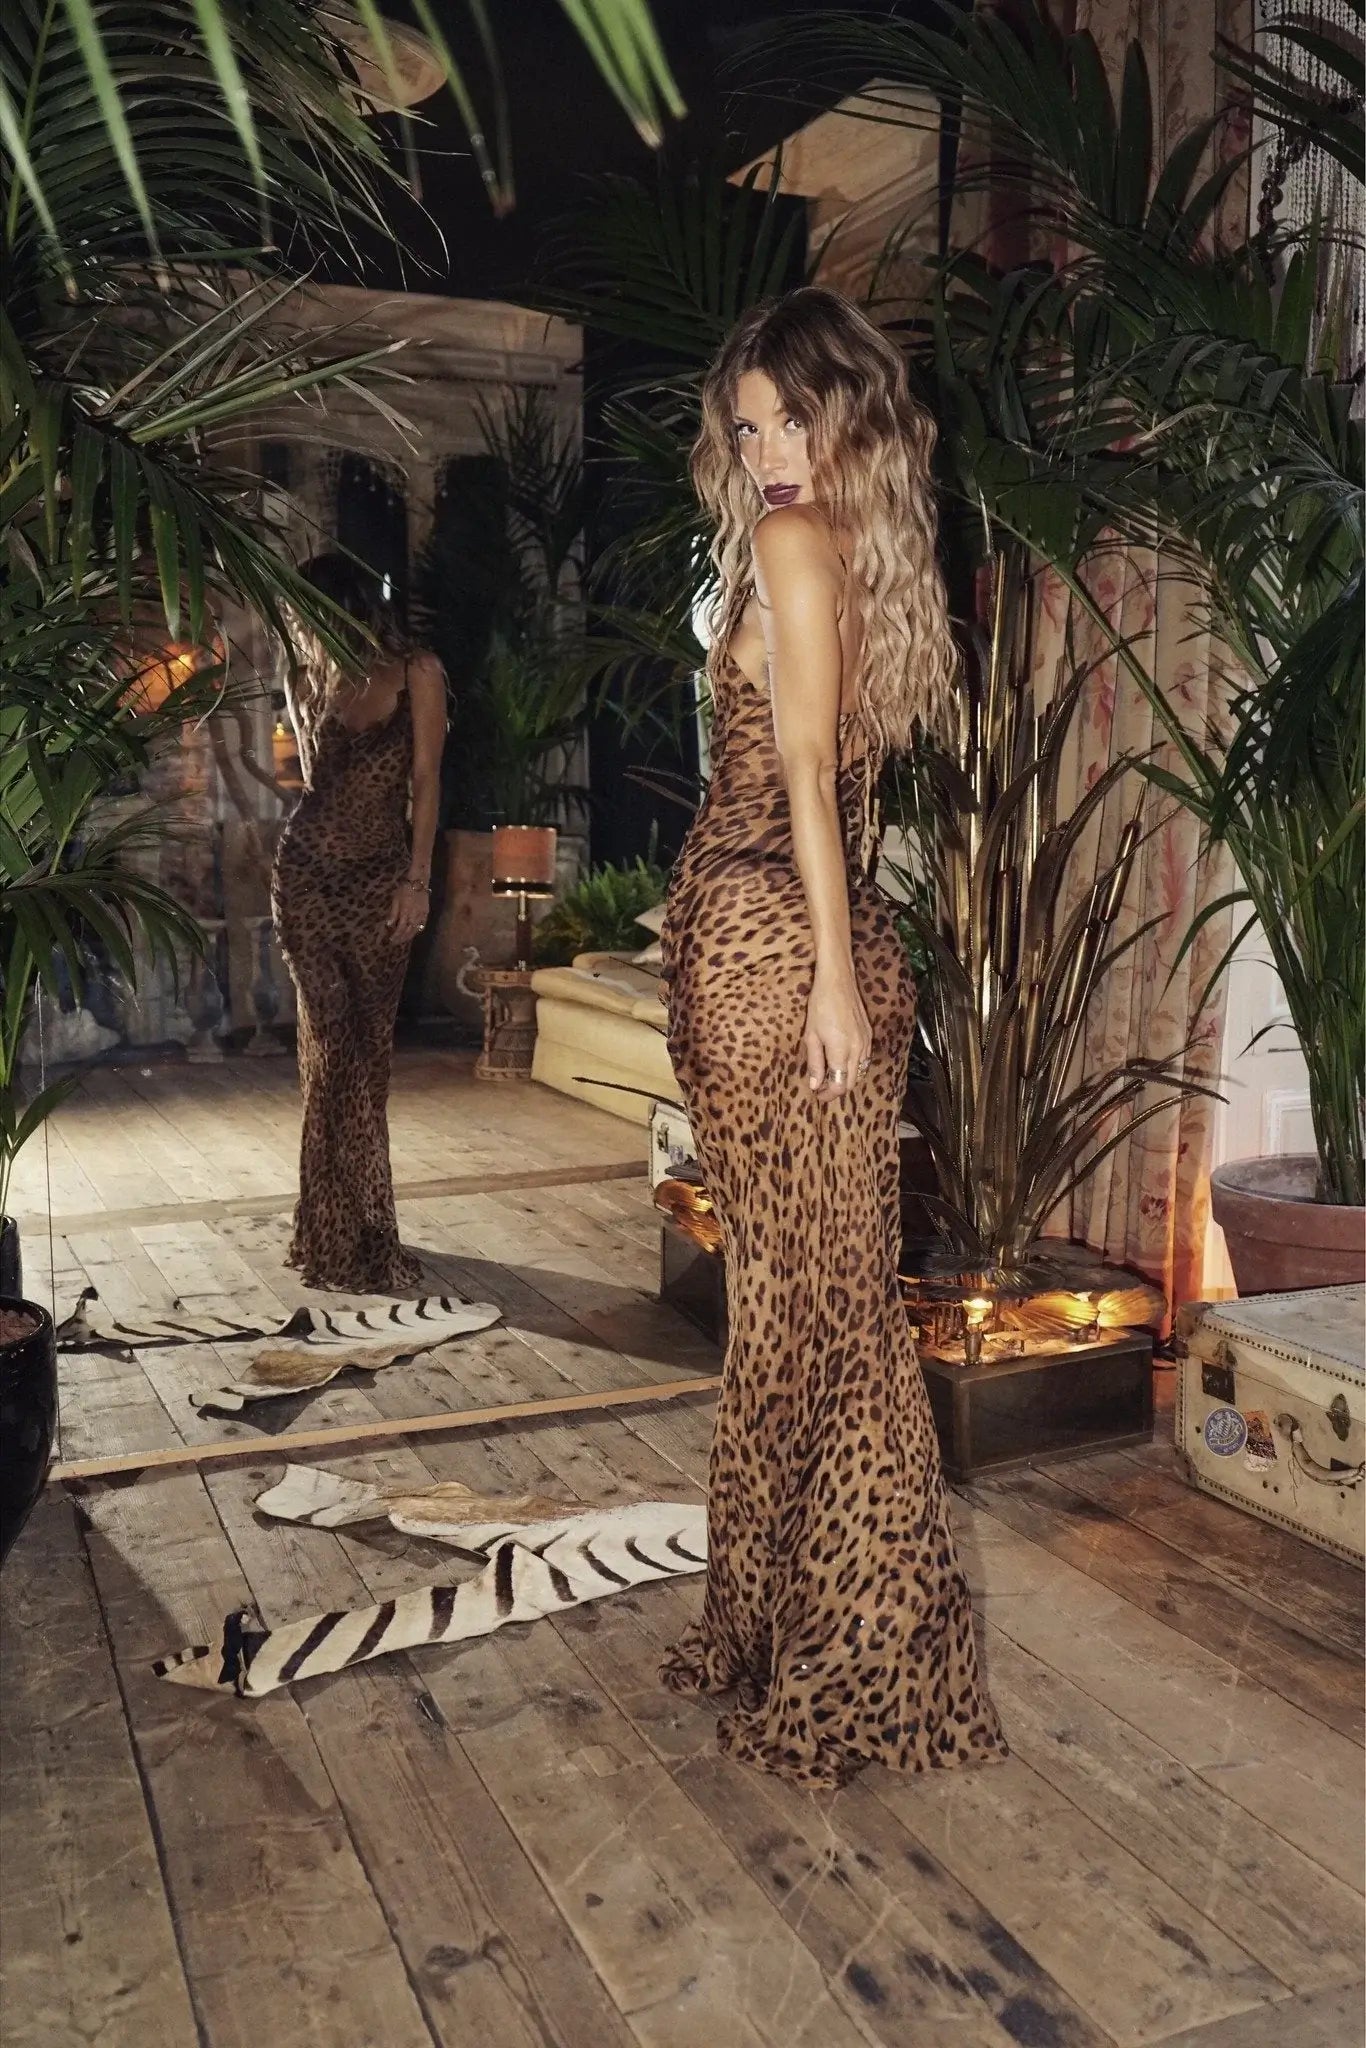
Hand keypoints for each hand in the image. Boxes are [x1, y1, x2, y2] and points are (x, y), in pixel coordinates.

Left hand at [387, 876, 427, 944]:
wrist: (418, 883)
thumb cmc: (404, 889)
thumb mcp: (396, 900)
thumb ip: (393, 913)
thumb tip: (389, 925)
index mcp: (405, 913)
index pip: (401, 928)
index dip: (396, 935)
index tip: (391, 940)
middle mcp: (414, 916)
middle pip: (408, 931)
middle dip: (402, 938)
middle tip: (396, 943)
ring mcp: (421, 915)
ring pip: (415, 930)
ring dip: (409, 936)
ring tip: (403, 940)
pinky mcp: (426, 913)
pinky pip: (422, 925)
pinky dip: (418, 930)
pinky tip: (414, 933)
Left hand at [804, 962, 871, 1100]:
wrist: (838, 980)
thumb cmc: (820, 1005)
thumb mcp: (811, 1035)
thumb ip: (815, 1062)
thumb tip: (815, 1085)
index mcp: (841, 1051)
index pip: (839, 1085)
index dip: (829, 1095)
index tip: (818, 1095)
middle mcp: (857, 1050)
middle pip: (852, 1082)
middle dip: (837, 1088)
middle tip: (822, 1087)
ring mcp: (866, 1042)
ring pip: (860, 1072)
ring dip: (847, 1078)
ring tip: (830, 1075)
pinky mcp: (869, 1035)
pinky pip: (864, 1059)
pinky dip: (854, 1066)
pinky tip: (842, 1061)